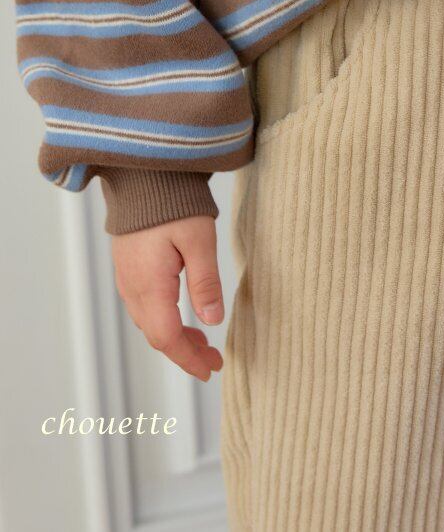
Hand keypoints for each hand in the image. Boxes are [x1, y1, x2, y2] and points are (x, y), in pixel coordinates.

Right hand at [111, 215, 223, 380]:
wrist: (143, 178)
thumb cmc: (172, 202)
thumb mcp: (199, 239)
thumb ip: (205, 282)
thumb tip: (212, 320)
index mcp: (150, 285)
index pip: (168, 338)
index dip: (189, 359)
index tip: (211, 368)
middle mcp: (133, 288)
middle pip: (157, 336)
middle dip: (186, 353)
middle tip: (214, 360)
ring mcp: (127, 280)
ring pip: (150, 324)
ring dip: (176, 338)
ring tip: (204, 343)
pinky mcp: (129, 271)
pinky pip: (144, 309)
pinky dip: (164, 321)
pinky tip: (183, 317)